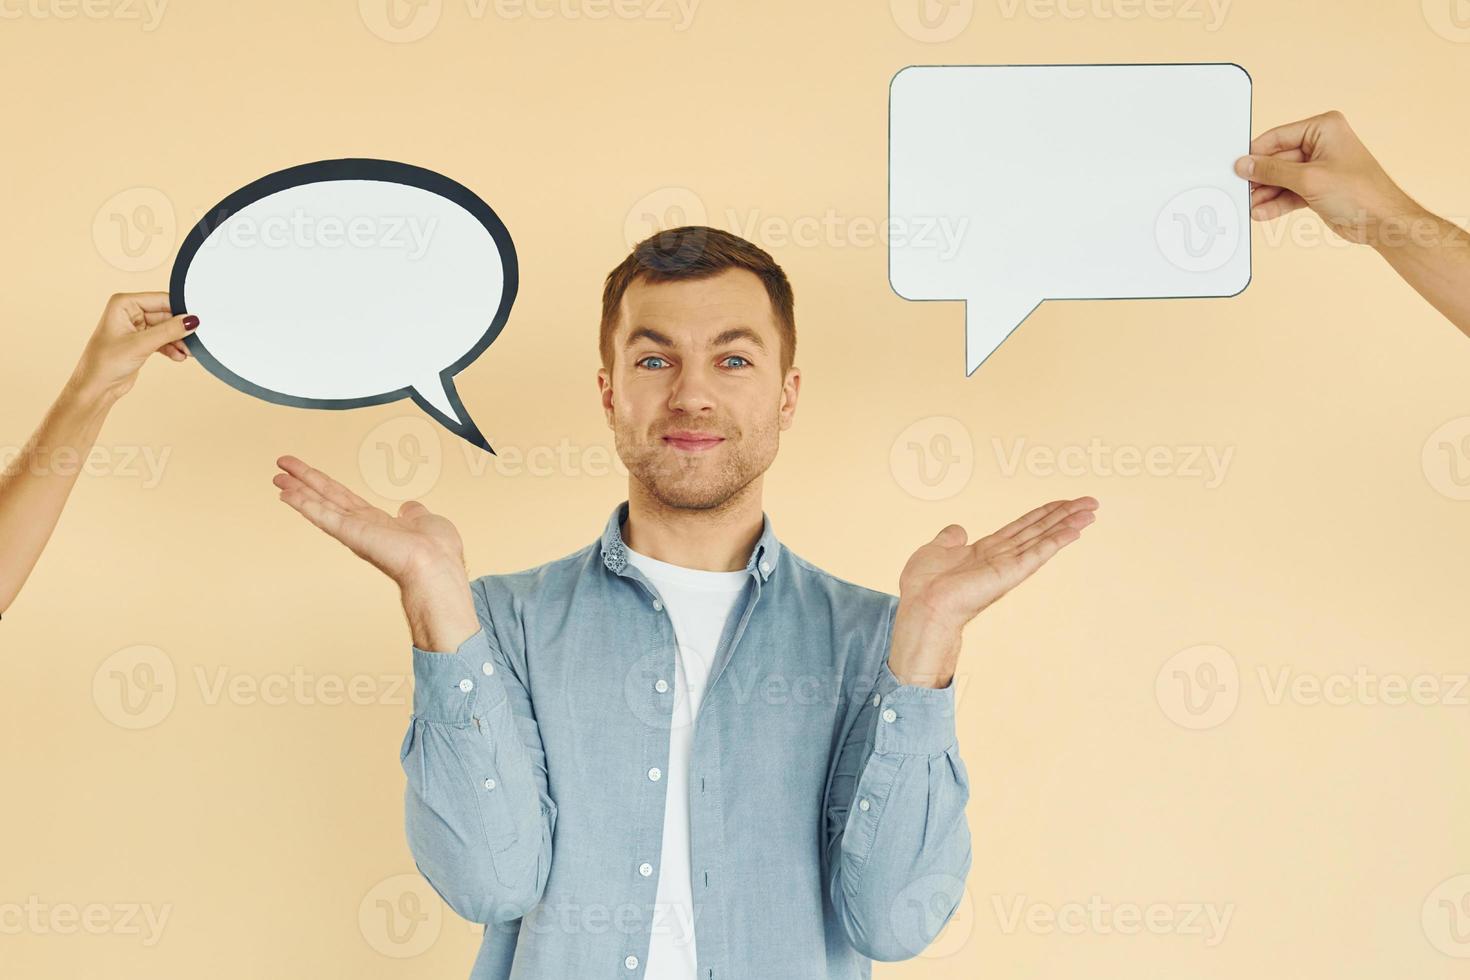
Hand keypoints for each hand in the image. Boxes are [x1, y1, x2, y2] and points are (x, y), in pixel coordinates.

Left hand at [66, 292, 196, 405]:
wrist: (96, 388)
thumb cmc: (105, 363)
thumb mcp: (141, 344)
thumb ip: (169, 331)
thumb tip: (191, 320)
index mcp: (124, 304)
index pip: (160, 300)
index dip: (179, 310)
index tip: (197, 320)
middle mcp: (130, 313)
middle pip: (166, 315)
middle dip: (180, 329)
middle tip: (195, 340)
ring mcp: (136, 328)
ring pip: (166, 329)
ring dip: (178, 341)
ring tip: (188, 352)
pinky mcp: (141, 342)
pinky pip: (163, 340)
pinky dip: (172, 348)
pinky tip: (178, 357)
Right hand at [273, 455, 478, 649]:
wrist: (437, 566)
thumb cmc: (438, 551)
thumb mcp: (426, 521)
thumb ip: (414, 513)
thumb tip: (409, 507)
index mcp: (378, 523)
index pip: (345, 499)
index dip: (325, 485)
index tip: (307, 475)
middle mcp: (362, 526)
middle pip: (327, 497)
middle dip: (304, 481)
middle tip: (280, 466)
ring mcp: (354, 530)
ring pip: (320, 504)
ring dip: (298, 490)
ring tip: (277, 476)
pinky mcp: (351, 534)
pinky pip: (322, 516)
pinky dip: (304, 504)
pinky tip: (287, 494)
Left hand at [888, 497, 1098, 687]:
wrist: (921, 605)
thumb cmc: (923, 585)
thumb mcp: (935, 550)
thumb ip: (950, 538)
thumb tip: (958, 529)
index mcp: (986, 550)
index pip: (1022, 527)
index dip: (1044, 513)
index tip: (1064, 502)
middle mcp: (1002, 557)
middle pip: (1040, 529)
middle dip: (1065, 514)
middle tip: (1091, 502)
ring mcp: (1008, 565)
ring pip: (1044, 538)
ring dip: (1069, 524)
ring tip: (1091, 512)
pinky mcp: (1010, 573)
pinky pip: (1038, 553)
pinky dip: (1057, 541)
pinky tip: (1075, 531)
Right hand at [1234, 110, 1420, 245]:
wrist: (1382, 221)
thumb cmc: (1361, 193)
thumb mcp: (1309, 178)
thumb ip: (1272, 171)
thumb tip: (1246, 165)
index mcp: (1323, 128)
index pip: (1278, 137)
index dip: (1256, 153)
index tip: (1237, 167)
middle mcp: (1320, 144)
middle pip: (1277, 160)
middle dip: (1260, 179)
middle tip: (1242, 191)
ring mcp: (1318, 167)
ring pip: (1281, 179)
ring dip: (1266, 194)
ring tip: (1251, 207)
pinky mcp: (1316, 188)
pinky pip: (1288, 192)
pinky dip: (1276, 203)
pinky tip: (1263, 212)